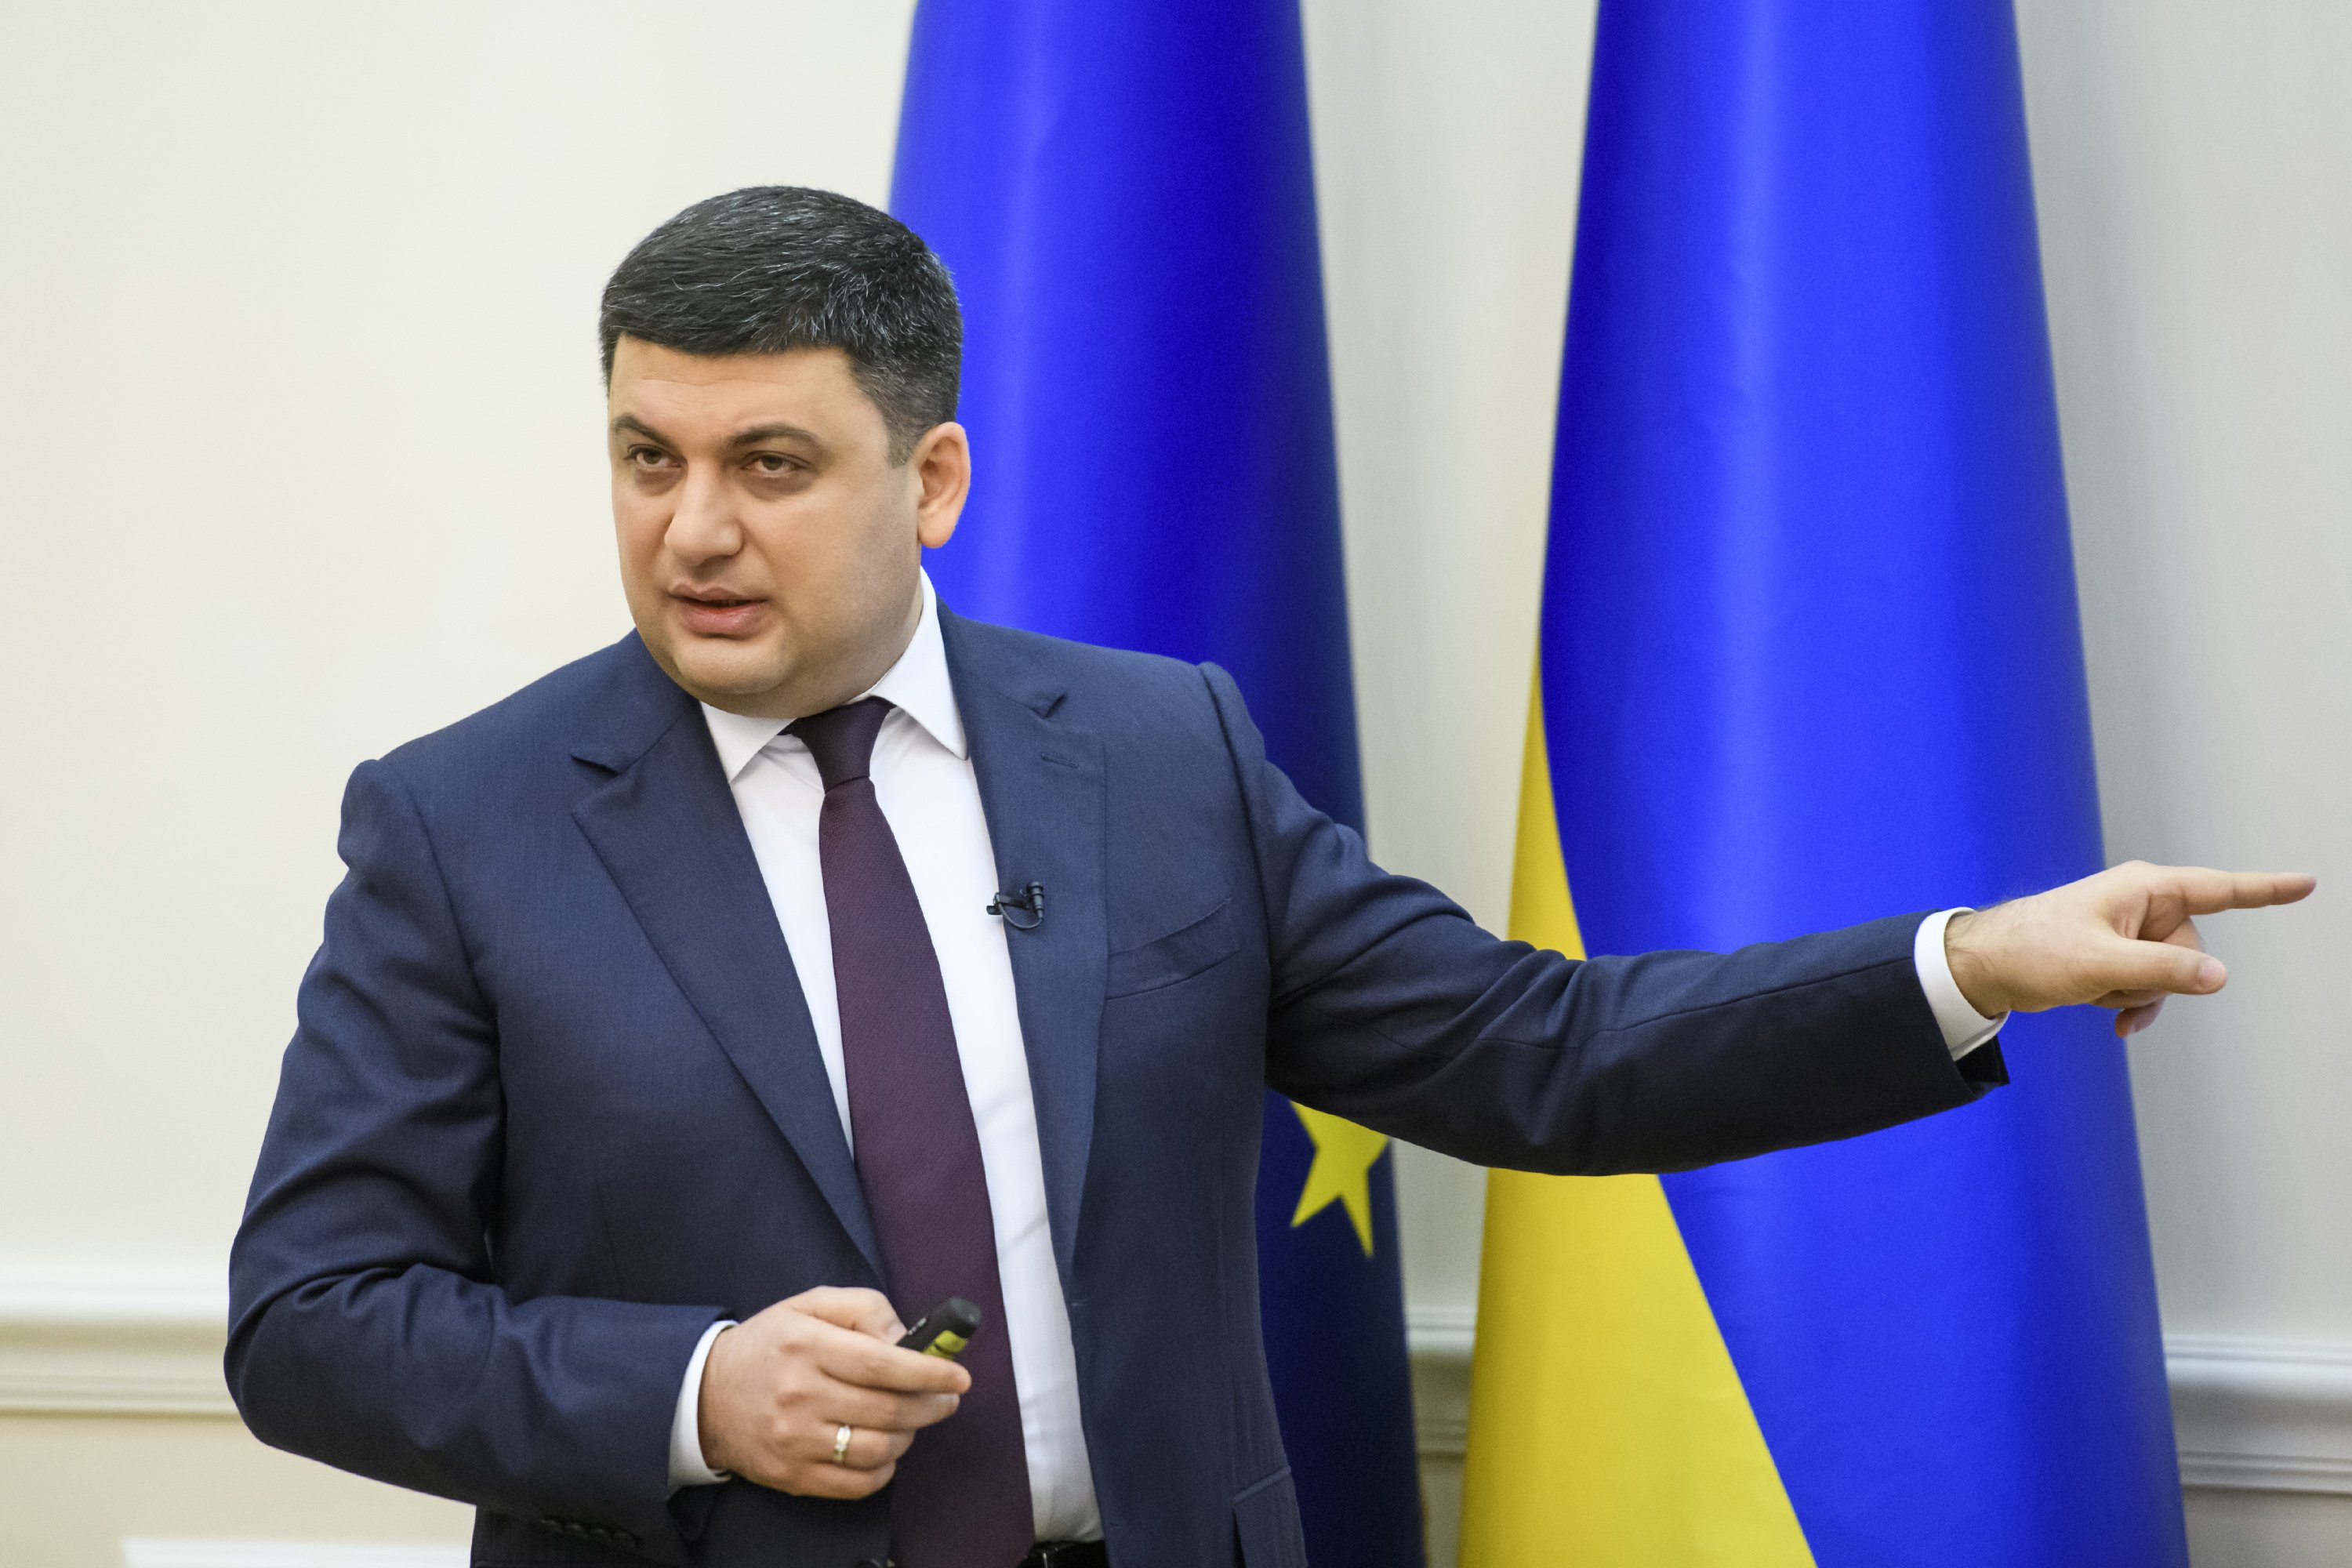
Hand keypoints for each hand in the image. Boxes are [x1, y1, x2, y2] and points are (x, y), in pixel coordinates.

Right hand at [697, 1286, 969, 1498]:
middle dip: (932, 1406)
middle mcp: (800, 1395)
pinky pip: (857, 1484)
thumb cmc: (770, 1345)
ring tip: (910, 1420)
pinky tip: (884, 1448)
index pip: (882, 1364)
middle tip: (946, 1399)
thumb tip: (907, 1339)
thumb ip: (865, 1309)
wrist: (705, 1395)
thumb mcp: (811, 1306)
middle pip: (888, 1409)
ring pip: (878, 1449)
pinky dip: (884, 1469)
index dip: (929, 1373)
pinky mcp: (792, 1476)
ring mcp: (795, 1441)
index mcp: (807, 1346)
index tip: (959, 1377)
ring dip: (909, 1436)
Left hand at [1944, 861, 2315, 1036]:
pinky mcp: (2119, 956)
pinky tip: (2107, 1015)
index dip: (2265, 890)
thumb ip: (2164, 970)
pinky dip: (2131, 1002)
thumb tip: (2218, 976)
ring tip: (2095, 989)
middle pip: (2192, 951)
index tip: (2306, 884)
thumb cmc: (2034, 950)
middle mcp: (2143, 905)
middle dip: (2160, 977)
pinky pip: (2150, 987)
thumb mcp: (2102, 964)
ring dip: (2139, 993)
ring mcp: (2132, 932)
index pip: (2218, 890)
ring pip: (2172, 975)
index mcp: (2144, 889)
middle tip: (2111, 979)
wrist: (1986, 967)